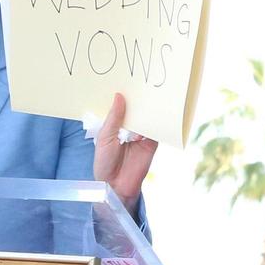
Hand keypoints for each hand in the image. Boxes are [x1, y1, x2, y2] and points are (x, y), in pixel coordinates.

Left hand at [92, 92, 157, 210]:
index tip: (125, 78)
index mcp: (114, 124)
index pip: (120, 106)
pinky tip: (159, 111)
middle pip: (136, 109)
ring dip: (149, 108)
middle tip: (141, 81)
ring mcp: (141, 135)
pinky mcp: (152, 143)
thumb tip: (119, 95)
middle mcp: (129, 127)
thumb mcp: (106, 136)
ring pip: (147, 117)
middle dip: (138, 98)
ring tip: (152, 92)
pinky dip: (159, 121)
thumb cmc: (104, 162)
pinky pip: (157, 130)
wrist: (116, 185)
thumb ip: (114, 117)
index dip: (122, 94)